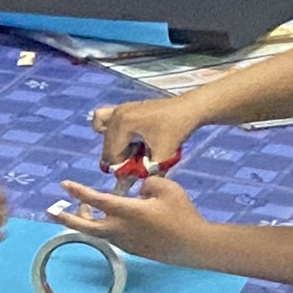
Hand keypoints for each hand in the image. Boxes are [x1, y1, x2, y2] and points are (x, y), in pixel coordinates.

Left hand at [50, 171, 218, 266]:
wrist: (193, 245)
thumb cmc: (182, 214)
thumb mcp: (167, 188)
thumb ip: (147, 185)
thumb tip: (138, 192)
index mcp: (126, 211)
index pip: (96, 199)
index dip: (78, 191)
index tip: (64, 184)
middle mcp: (119, 229)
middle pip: (84, 225)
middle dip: (66, 218)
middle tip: (52, 211)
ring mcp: (124, 241)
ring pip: (96, 231)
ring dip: (86, 221)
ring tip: (80, 210)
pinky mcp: (131, 249)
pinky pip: (110, 235)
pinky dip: (103, 226)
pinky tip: (108, 218)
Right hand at [83, 96, 200, 179]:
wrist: (189, 109)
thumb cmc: (176, 130)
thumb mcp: (163, 155)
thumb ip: (147, 171)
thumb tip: (133, 184)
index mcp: (123, 124)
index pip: (112, 153)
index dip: (122, 168)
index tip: (134, 175)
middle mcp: (116, 114)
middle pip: (107, 145)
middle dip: (119, 158)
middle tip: (135, 165)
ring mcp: (119, 109)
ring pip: (104, 133)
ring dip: (114, 146)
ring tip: (131, 152)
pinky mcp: (124, 108)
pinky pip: (103, 120)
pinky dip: (109, 131)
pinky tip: (125, 139)